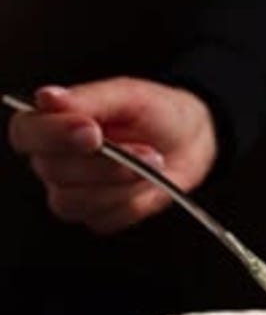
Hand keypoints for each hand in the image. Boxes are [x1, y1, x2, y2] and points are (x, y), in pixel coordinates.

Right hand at [8, 77, 217, 232]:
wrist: (190, 140)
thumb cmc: (155, 112)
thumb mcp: (128, 96)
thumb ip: (88, 99)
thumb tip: (47, 97)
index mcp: (52, 123)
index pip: (26, 133)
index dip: (53, 135)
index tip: (92, 131)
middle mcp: (54, 160)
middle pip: (53, 171)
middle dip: (103, 163)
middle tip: (144, 150)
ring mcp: (72, 192)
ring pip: (74, 201)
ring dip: (120, 183)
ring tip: (154, 161)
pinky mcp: (97, 216)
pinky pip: (104, 218)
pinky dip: (133, 202)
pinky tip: (149, 182)